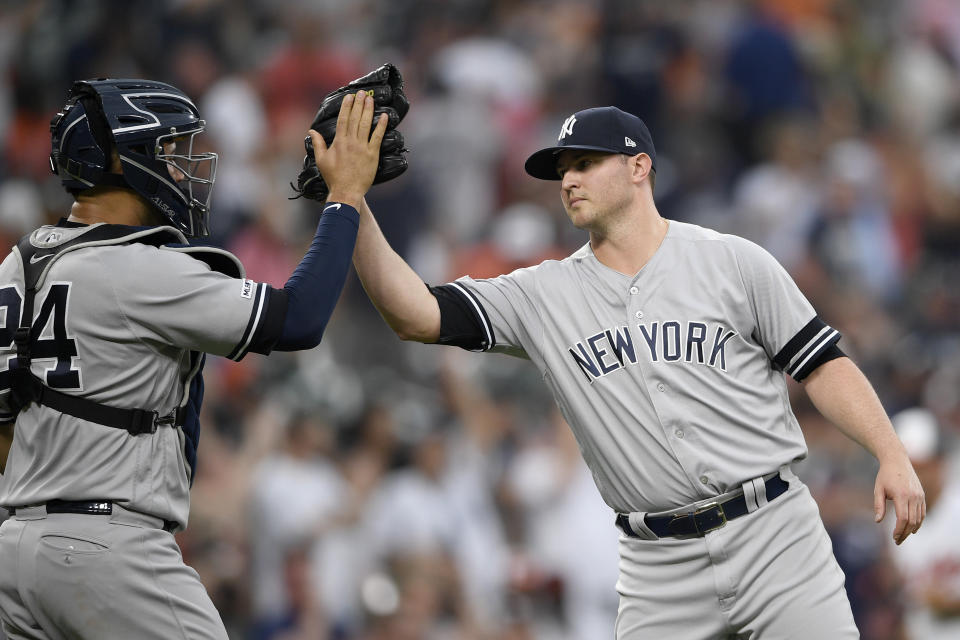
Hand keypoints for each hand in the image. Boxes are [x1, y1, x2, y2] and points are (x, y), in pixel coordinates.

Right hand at [308, 91, 387, 206]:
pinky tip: (385, 116)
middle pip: (355, 118)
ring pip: (366, 125)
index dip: (347, 106)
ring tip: (371, 99)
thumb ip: (318, 144)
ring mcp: (363, 148)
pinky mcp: (373, 155)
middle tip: (362, 93)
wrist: (346, 191)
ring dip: (369, 110)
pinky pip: (378, 137)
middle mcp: (351, 142)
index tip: (350, 96)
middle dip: (359, 104)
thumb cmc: (333, 177)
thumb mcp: (321, 160)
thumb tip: (311, 131)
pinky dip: (382, 126)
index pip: (343, 119)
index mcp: (339, 142)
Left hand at [874, 454, 924, 544]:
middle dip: (904, 533)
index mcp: (902, 495)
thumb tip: (878, 521)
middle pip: (912, 521)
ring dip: (912, 530)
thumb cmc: (884, 476)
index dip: (899, 530)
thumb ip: (878, 506)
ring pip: (919, 519)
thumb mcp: (878, 489)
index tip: (893, 537)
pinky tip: (912, 529)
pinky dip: (918, 522)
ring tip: (902, 536)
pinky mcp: (922, 495)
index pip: (903, 518)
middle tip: (897, 541)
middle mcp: (913, 496)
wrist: (897, 461)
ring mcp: (919, 496)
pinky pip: (922, 513)